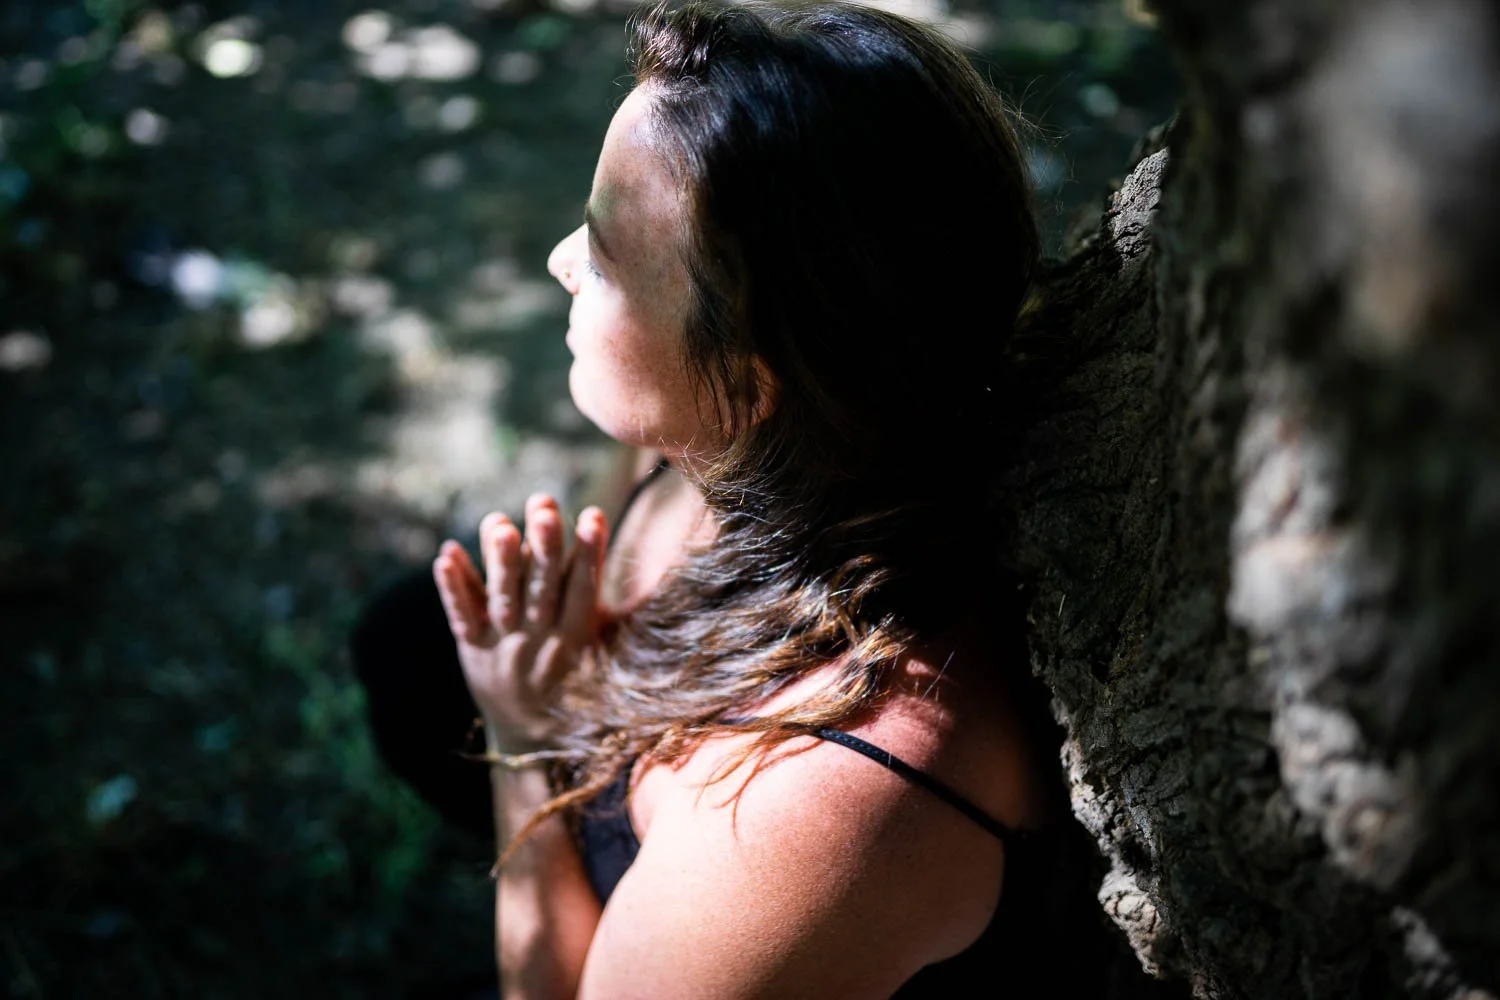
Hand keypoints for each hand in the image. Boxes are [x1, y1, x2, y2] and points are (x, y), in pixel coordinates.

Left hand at [432, 493, 609, 754]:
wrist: (527, 732)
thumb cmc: (573, 675)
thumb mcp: (601, 646)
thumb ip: (618, 610)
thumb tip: (665, 571)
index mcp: (576, 640)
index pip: (584, 591)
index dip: (590, 554)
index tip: (594, 515)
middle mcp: (539, 641)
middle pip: (541, 591)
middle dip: (544, 549)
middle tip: (545, 508)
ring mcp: (502, 645)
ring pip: (501, 600)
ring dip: (498, 562)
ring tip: (498, 523)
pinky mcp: (472, 646)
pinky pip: (461, 616)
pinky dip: (452, 588)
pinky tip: (446, 554)